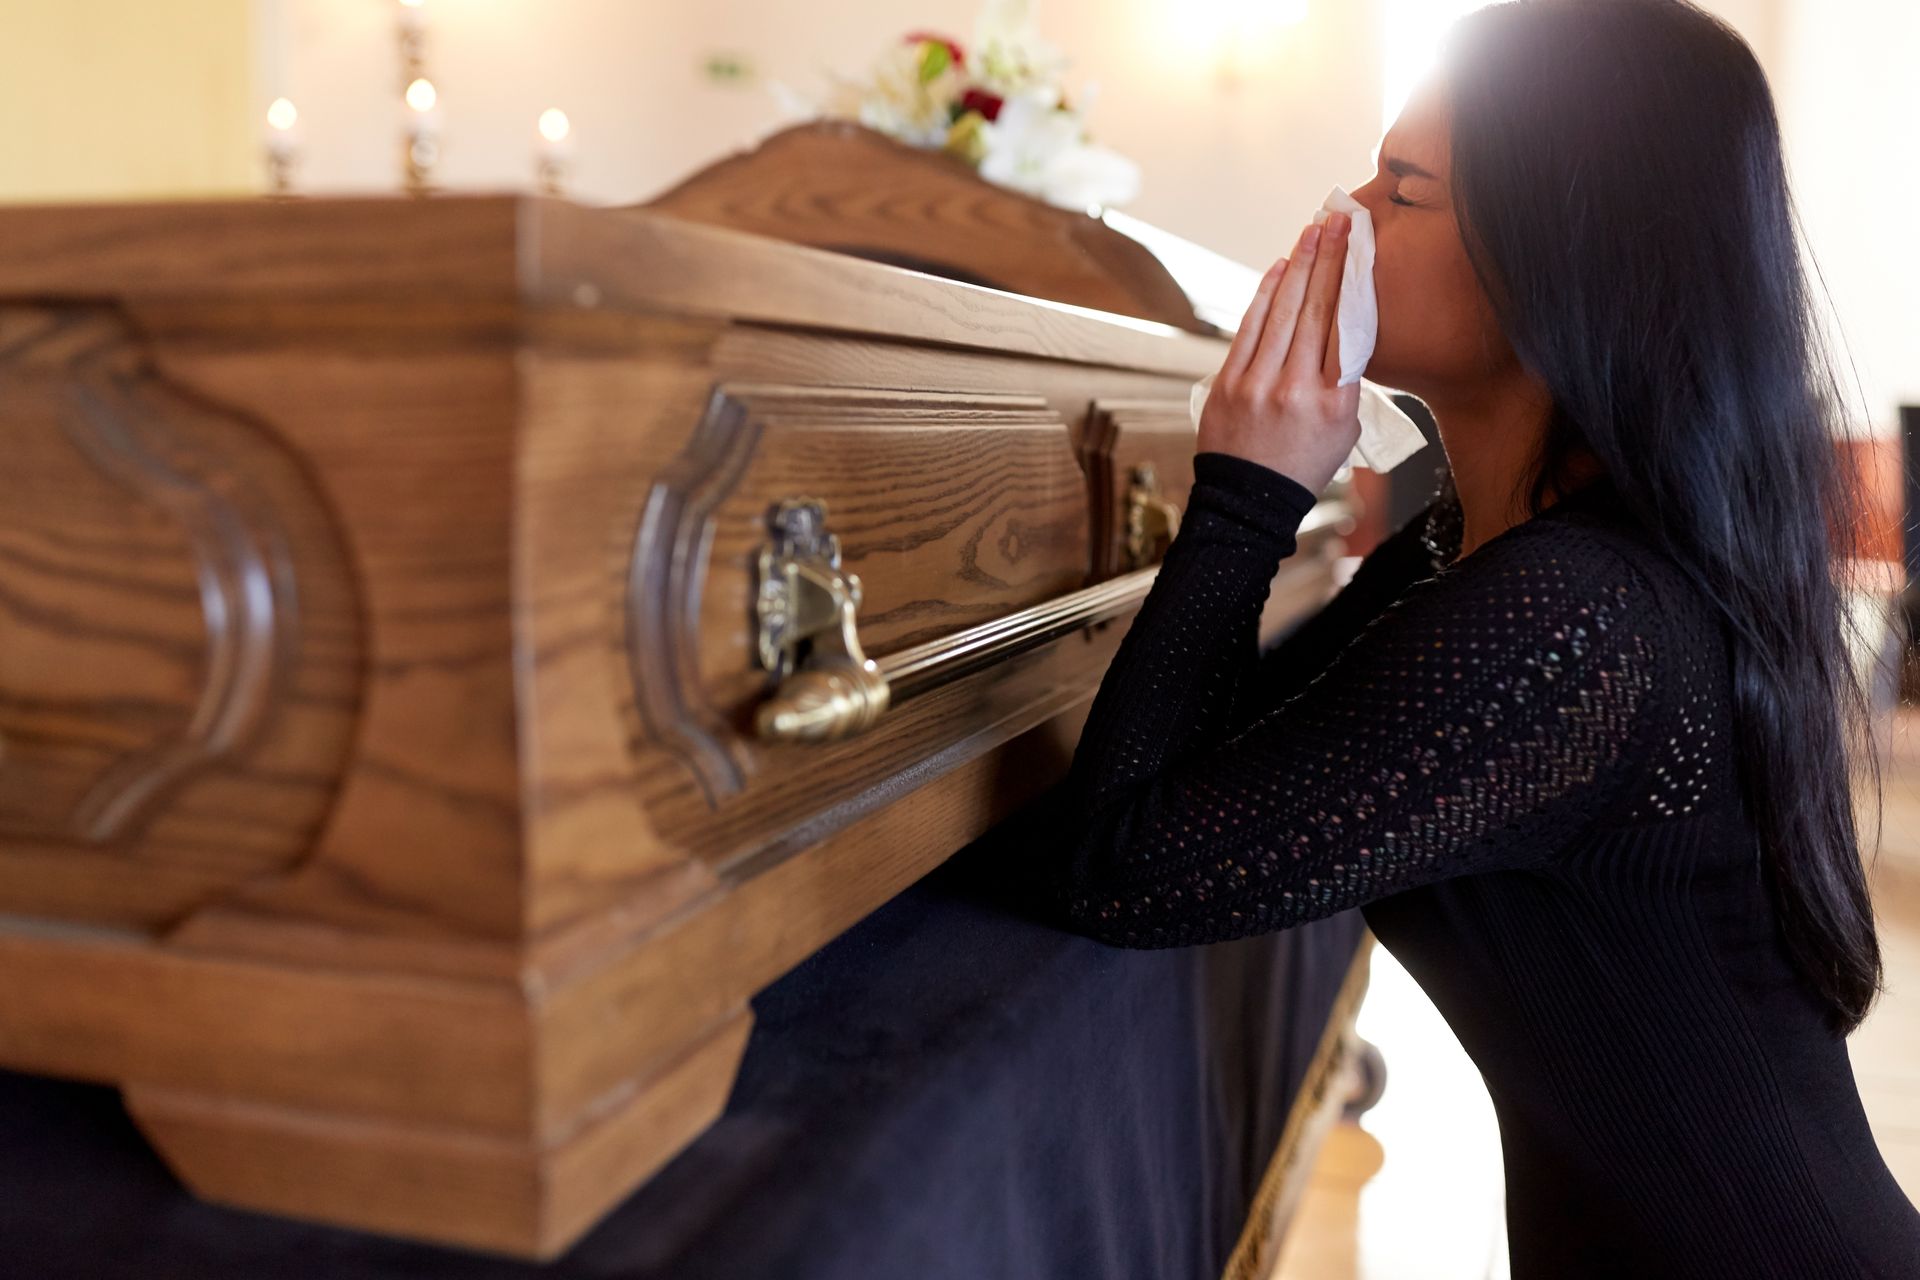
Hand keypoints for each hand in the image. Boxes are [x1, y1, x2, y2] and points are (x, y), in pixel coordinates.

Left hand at [1196, 213, 1361, 495]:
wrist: (1249, 500)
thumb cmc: (1304, 463)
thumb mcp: (1345, 428)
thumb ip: (1348, 379)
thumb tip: (1348, 326)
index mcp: (1336, 401)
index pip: (1347, 326)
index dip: (1352, 279)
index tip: (1360, 245)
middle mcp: (1298, 388)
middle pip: (1317, 309)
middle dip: (1329, 258)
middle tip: (1338, 219)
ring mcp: (1259, 384)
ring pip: (1283, 311)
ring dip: (1300, 265)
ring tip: (1313, 230)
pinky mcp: (1229, 382)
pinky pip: (1251, 327)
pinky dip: (1267, 293)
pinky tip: (1281, 266)